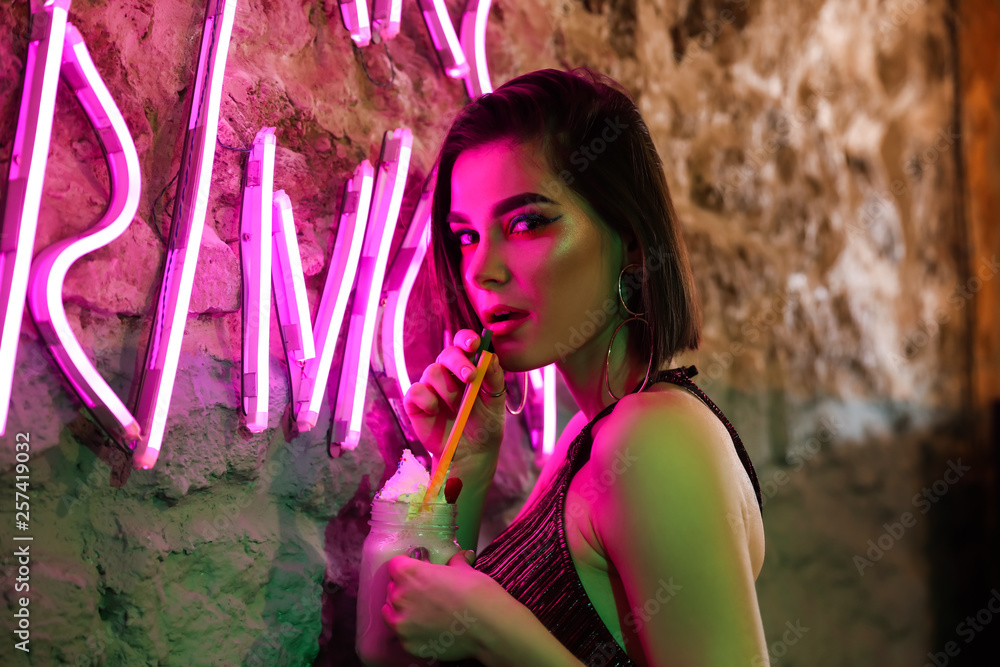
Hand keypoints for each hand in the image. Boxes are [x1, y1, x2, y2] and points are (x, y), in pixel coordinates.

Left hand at [382, 550, 501, 662]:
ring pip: (393, 613)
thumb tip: (459, 557)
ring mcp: (403, 624)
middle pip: (393, 589)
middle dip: (405, 589)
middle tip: (425, 593)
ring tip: (425, 613)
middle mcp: (400, 597)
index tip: (417, 571)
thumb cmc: (477, 593)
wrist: (489, 626)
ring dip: (404, 611)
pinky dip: (413, 632)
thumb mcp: (465, 570)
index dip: (407, 566)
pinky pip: (404, 635)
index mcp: (410, 573)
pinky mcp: (409, 644)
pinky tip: (430, 630)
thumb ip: (454, 562)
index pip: (395, 564)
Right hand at [402, 329, 506, 461]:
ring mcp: (431, 387)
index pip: (464, 344)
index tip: (474, 343)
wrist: (471, 453)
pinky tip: (435, 411)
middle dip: (458, 362)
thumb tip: (490, 356)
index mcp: (468, 367)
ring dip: (448, 389)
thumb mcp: (496, 402)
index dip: (467, 339)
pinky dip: (427, 399)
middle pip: (447, 353)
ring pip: (432, 371)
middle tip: (469, 377)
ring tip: (457, 407)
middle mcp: (448, 374)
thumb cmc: (485, 425)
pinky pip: (416, 391)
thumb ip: (494, 378)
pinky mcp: (416, 402)